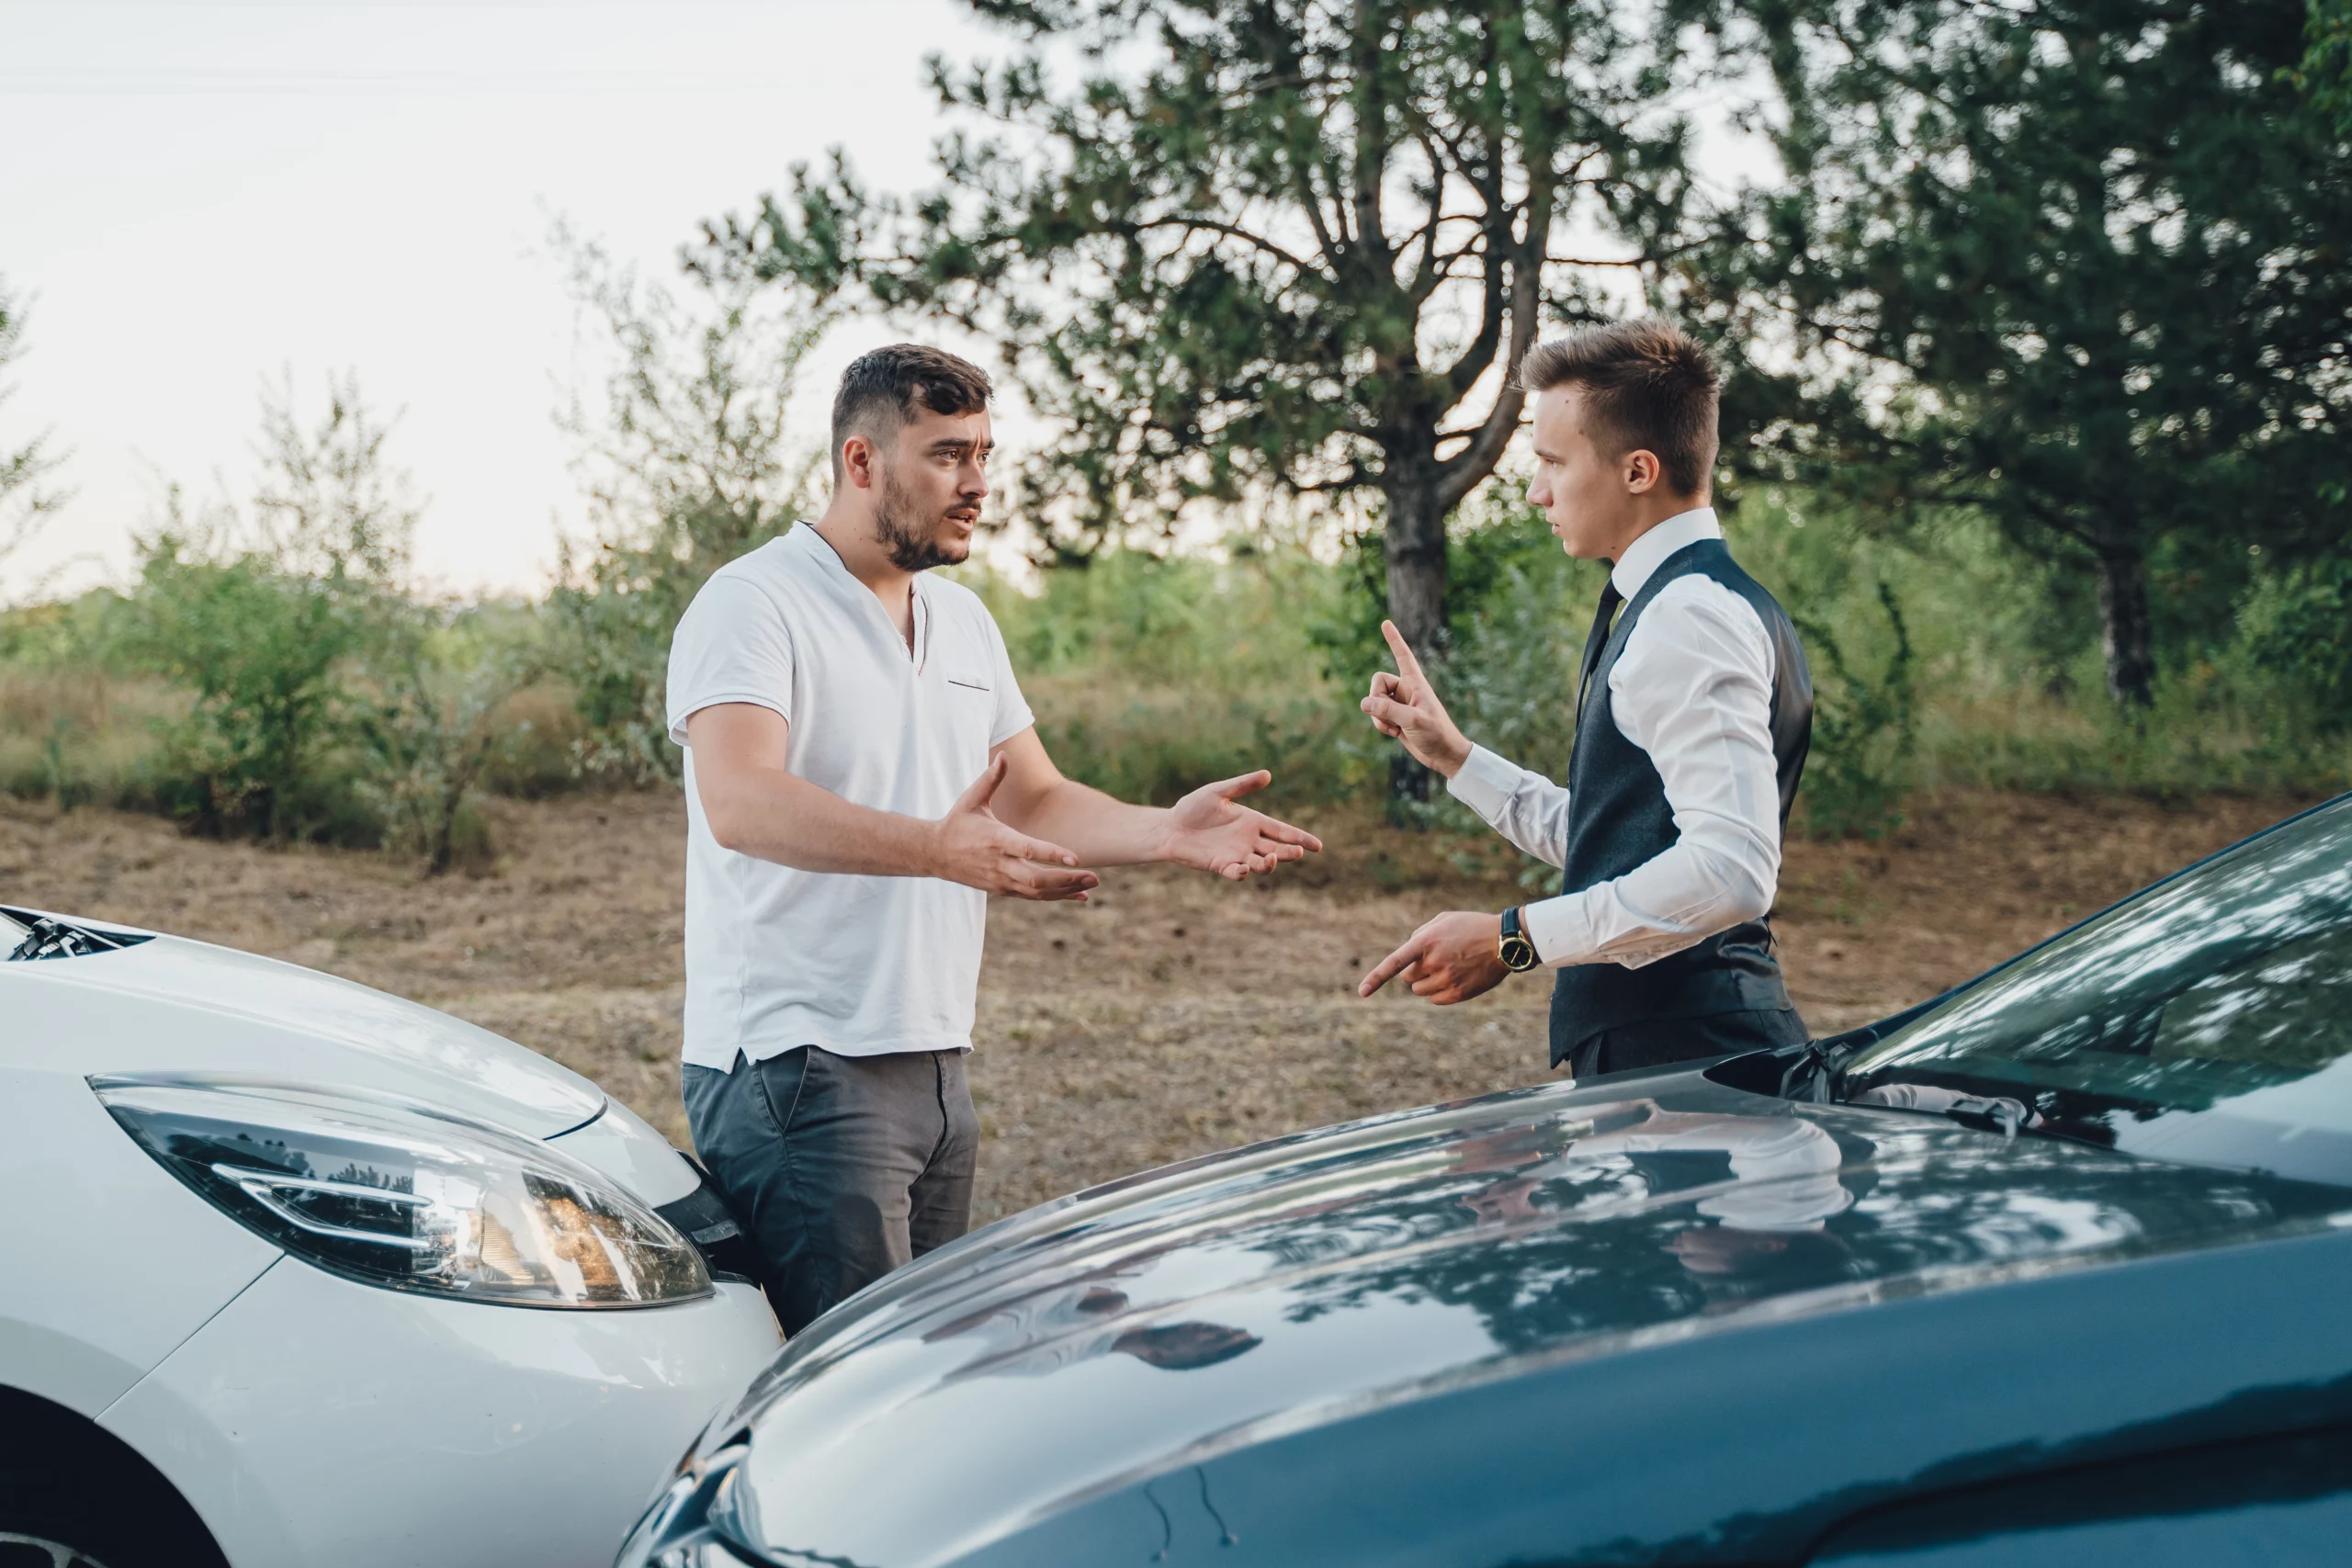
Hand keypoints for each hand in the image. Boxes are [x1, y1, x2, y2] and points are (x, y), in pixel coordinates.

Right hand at [929, 757, 1101, 900]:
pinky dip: (1056, 896)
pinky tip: (1078, 894)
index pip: (1028, 849)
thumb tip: (1004, 754)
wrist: (934, 854)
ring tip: (1092, 883)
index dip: (1052, 854)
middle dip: (1067, 879)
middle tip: (1094, 875)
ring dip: (1066, 890)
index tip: (1076, 857)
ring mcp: (1001, 880)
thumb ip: (991, 778)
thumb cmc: (957, 822)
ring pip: (1038, 892)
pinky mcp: (1002, 889)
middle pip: (1037, 879)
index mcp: (997, 839)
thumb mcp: (972, 799)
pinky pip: (1033, 896)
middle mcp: (1000, 864)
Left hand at [1157, 770, 1324, 879]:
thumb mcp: (1218, 792)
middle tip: (1299, 853)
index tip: (1318, 846)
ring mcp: (1236, 854)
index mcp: (1252, 822)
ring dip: (1269, 864)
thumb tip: (1268, 774)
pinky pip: (1236, 873)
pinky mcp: (1221, 865)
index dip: (1300, 838)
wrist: (1170, 827)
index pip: (1283, 831)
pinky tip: (1243, 869)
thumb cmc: (1192, 808)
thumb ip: (1242, 785)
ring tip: (1271, 859)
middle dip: (1290, 853)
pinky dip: (1241, 873)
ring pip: (1261, 864)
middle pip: (1277, 849)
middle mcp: (1248, 840)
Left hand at [1358, 910, 1510, 1004]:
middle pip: (1407, 978)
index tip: (1362, 992)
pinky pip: (1435, 1000)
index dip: (1376, 978)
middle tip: (1434, 960)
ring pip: (1420, 990)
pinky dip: (1439, 992)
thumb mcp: (1444, 920)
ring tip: (1449, 967)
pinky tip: (1456, 978)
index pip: (1395, 963)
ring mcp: (1446, 980)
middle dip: (1415, 971)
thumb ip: (1420, 934)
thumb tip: (1407, 955)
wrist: (1505, 941)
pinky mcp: (1458, 994)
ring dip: (1427, 982)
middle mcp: (1434, 963)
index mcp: (1426, 942)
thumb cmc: (1472, 927)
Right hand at [1360, 620, 1470, 777]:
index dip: (1394, 640)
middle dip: (1375, 698)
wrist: (1443, 755)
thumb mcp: (1413, 720)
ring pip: (1374, 700)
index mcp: (1415, 683)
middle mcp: (1405, 690)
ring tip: (1394, 728)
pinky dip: (1380, 725)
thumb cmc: (1436, 733)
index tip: (1385, 622)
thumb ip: (1388, 710)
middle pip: (1377, 681)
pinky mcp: (1395, 718)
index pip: (1403, 656)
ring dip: (1378, 716)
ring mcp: (1399, 704)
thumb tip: (1364, 703)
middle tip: (1387, 714)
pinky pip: (1376, 715)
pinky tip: (1394, 734)